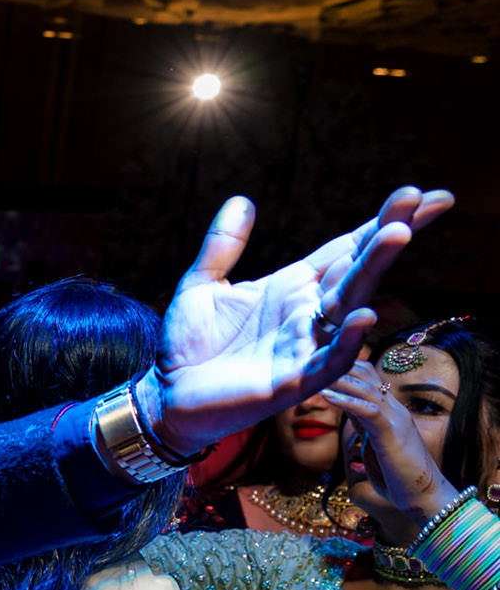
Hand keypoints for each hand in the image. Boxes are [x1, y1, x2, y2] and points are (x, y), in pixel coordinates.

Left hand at [139, 188, 451, 454]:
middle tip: (422, 199)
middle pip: (357, 269)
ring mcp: (305, 346)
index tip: (417, 193)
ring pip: (350, 305)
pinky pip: (329, 360)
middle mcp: (307, 314)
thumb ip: (222, 246)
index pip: (345, 249)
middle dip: (388, 234)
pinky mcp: (293, 381)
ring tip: (398, 234)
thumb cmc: (187, 346)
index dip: (378, 222)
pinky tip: (363, 314)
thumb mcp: (201, 286)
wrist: (167, 396)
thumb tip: (242, 200)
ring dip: (373, 271)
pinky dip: (347, 339)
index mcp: (291, 287)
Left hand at [322, 361, 456, 519]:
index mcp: (389, 411)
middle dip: (337, 365)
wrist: (423, 497)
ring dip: (338, 378)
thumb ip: (364, 426)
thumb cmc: (398, 476)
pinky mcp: (392, 433)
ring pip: (366, 389)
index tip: (316, 362)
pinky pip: (369, 410)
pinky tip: (325, 395)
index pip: (367, 378)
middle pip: (366, 376)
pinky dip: (346, 401)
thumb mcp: (374, 444)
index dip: (343, 367)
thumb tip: (349, 416)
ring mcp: (396, 419)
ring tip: (312, 369)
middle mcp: (394, 409)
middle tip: (308, 356)